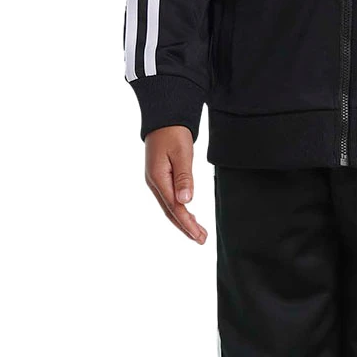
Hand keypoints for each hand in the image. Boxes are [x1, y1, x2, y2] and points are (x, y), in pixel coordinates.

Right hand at [143, 126, 207, 243]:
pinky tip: (188, 214)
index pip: (175, 207)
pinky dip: (178, 210)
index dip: (187, 224)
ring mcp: (155, 180)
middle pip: (170, 211)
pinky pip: (168, 199)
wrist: (163, 117)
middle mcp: (154, 182)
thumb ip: (184, 178)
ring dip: (183, 221)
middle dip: (186, 227)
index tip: (199, 235)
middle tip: (201, 239)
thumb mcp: (182, 153)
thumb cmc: (173, 132)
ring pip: (169, 207)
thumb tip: (186, 201)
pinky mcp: (159, 177)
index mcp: (158, 178)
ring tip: (197, 232)